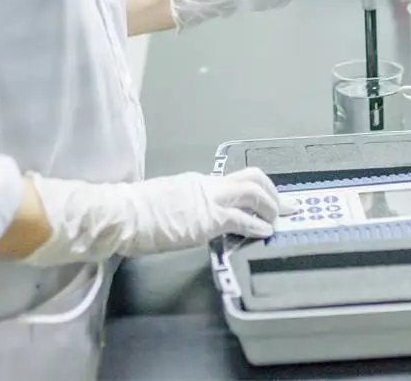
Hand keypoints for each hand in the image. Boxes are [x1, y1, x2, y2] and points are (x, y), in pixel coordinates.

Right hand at [23, 168, 284, 265]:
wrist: (123, 213)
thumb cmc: (136, 211)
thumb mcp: (165, 201)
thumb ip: (183, 205)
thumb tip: (189, 216)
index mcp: (197, 181)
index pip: (233, 181)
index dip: (255, 190)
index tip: (267, 199)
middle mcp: (208, 185)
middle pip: (251, 178)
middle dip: (273, 192)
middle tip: (287, 206)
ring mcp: (209, 200)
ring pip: (252, 192)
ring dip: (271, 206)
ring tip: (278, 221)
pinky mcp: (207, 219)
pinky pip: (241, 219)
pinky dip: (257, 224)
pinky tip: (265, 232)